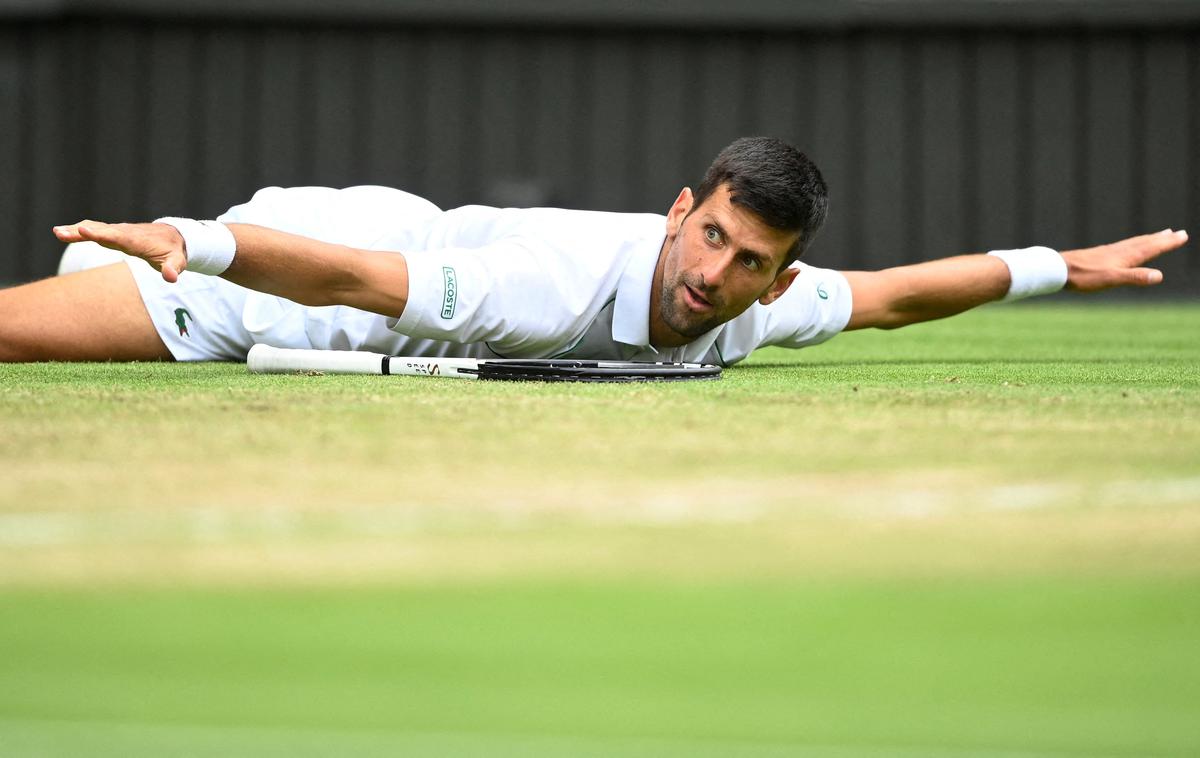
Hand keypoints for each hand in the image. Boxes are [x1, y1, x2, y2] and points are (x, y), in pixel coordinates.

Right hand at [53, 221, 187, 282]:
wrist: (175, 237)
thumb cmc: (174, 252)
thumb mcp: (177, 261)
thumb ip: (172, 268)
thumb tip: (171, 277)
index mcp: (138, 240)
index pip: (118, 237)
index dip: (101, 234)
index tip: (85, 231)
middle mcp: (126, 233)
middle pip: (101, 231)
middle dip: (82, 232)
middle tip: (61, 232)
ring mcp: (119, 231)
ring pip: (96, 229)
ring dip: (76, 230)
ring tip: (57, 232)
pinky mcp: (115, 233)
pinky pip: (96, 230)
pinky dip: (81, 230)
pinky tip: (64, 232)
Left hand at [1062, 228, 1187, 291]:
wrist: (1058, 269)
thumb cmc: (1084, 277)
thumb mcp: (1112, 279)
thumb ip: (1134, 277)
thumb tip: (1158, 276)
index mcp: (1126, 256)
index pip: (1152, 247)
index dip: (1168, 242)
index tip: (1183, 235)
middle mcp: (1119, 251)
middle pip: (1146, 242)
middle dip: (1163, 238)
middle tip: (1178, 232)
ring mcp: (1109, 252)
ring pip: (1134, 243)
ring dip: (1150, 239)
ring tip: (1160, 234)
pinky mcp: (1099, 255)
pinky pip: (1123, 247)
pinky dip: (1133, 244)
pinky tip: (1129, 248)